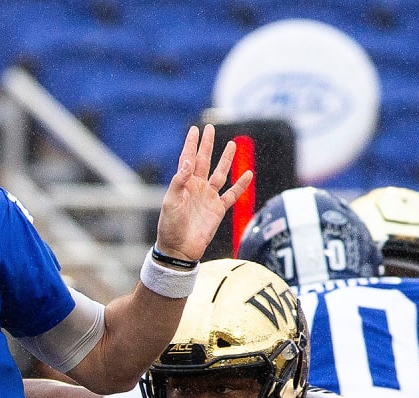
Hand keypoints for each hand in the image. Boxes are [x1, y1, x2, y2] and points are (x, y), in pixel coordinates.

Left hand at [154, 124, 253, 263]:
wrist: (180, 249)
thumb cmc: (170, 226)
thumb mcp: (170, 202)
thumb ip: (179, 181)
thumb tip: (188, 161)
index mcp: (183, 184)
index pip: (187, 159)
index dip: (191, 144)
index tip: (195, 129)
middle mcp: (196, 188)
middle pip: (204, 161)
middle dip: (207, 145)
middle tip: (210, 128)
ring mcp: (208, 197)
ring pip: (220, 174)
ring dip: (226, 160)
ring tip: (232, 144)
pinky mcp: (218, 209)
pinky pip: (232, 195)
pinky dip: (241, 185)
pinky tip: (248, 174)